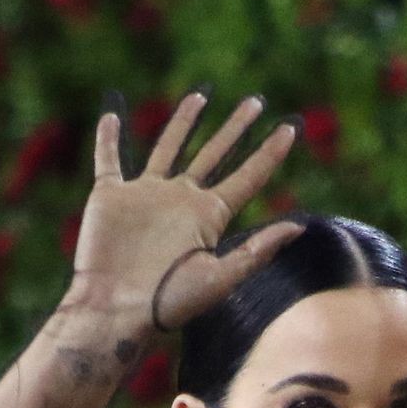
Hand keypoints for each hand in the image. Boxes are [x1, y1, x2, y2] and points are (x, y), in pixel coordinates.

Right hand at [64, 89, 304, 335]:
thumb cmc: (169, 303)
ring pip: (169, 148)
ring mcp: (147, 196)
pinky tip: (113, 115)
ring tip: (201, 96)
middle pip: (215, 155)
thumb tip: (298, 226)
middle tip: (255, 101)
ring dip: (185, 122)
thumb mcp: (220, 278)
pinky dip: (108, 138)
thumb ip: (257, 250)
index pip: (247, 177)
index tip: (289, 129)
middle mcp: (182, 201)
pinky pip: (109, 160)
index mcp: (209, 217)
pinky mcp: (112, 196)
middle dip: (236, 129)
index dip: (269, 154)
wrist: (115, 311)